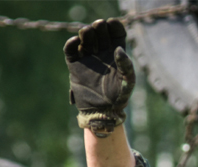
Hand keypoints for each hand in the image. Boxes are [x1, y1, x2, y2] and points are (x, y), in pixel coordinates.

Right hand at [64, 18, 135, 136]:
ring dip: (86, 32)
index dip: (114, 25)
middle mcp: (102, 52)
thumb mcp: (127, 82)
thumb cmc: (118, 98)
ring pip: (85, 36)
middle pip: (100, 31)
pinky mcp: (75, 64)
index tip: (112, 24)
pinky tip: (77, 43)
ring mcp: (88, 57)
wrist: (102, 111)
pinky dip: (72, 42)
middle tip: (99, 32)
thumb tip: (118, 49)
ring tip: (88, 38)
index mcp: (117, 53)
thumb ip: (126, 66)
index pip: (116, 31)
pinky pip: (70, 48)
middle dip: (99, 27)